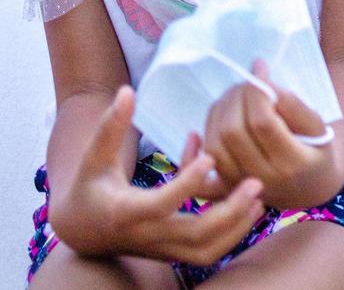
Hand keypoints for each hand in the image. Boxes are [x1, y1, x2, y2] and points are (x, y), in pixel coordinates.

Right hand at [49, 86, 265, 265]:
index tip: (210, 156)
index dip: (187, 183)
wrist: (82, 231)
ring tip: (260, 198)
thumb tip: (126, 91)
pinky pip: (207, 253)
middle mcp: (147, 235)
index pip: (161, 204)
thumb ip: (110, 126)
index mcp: (126, 211)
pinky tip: (247, 207)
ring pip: (207, 251)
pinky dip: (231, 235)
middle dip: (230, 212)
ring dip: (237, 228)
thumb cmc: (89, 187)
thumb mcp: (94, 156)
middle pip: (195, 235)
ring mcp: (162, 249)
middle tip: (256, 182)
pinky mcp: (174, 253)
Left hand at [203, 59, 338, 207]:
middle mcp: (263, 179)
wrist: (311, 188)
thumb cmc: (316, 151)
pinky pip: (198, 176)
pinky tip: (195, 134)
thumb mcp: (319, 127)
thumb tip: (263, 84)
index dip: (256, 90)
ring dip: (218, 113)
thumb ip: (294, 106)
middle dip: (236, 97)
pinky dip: (190, 154)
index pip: (263, 122)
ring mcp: (240, 188)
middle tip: (247, 82)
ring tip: (233, 97)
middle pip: (233, 132)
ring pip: (214, 146)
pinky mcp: (224, 191)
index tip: (259, 66)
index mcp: (292, 163)